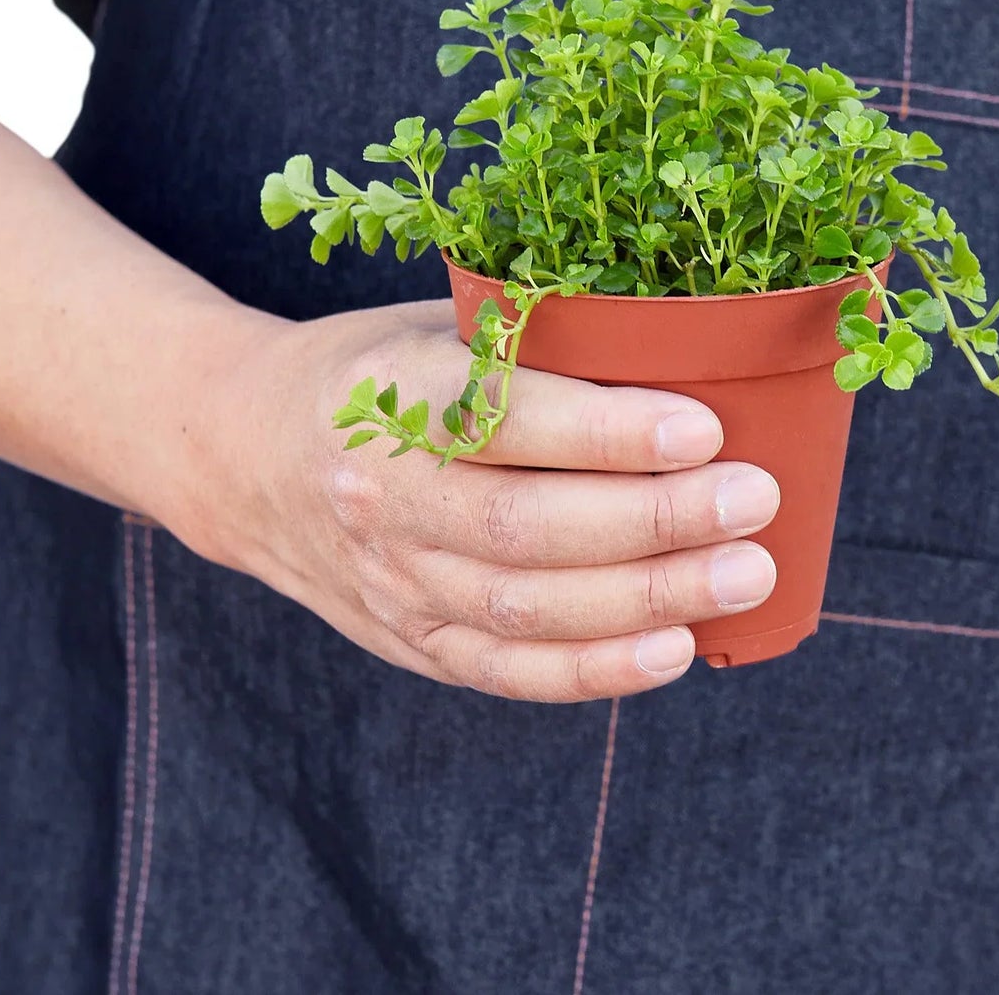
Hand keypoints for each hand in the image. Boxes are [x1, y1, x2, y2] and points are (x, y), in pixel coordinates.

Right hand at [186, 299, 779, 701]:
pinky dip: (595, 672)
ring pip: (525, 610)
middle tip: (754, 500)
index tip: (704, 427)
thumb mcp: (435, 325)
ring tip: (745, 574)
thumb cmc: (376, 370)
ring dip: (646, 599)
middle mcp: (383, 499)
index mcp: (390, 397)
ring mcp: (392, 581)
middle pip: (527, 527)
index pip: (502, 421)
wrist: (245, 451)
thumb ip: (533, 344)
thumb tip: (687, 354)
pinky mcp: (409, 639)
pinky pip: (506, 673)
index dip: (606, 431)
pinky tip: (675, 650)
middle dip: (655, 522)